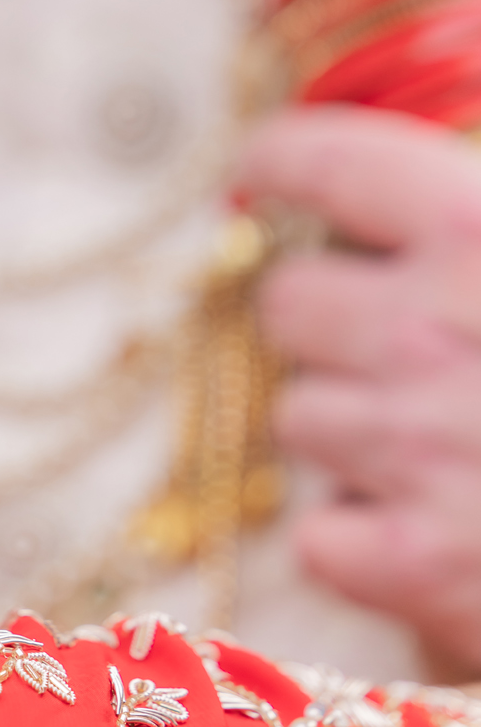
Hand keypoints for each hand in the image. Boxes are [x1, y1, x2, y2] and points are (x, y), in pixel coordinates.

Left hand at [238, 103, 480, 676]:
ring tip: (444, 445)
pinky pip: (320, 535)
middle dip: (331, 320)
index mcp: (476, 224)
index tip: (266, 170)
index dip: (279, 160)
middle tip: (398, 343)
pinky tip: (431, 532)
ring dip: (351, 432)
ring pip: (299, 421)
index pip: (322, 160)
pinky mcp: (422, 566)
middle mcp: (426, 326)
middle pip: (288, 301)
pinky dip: (362, 540)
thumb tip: (446, 195)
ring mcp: (413, 449)